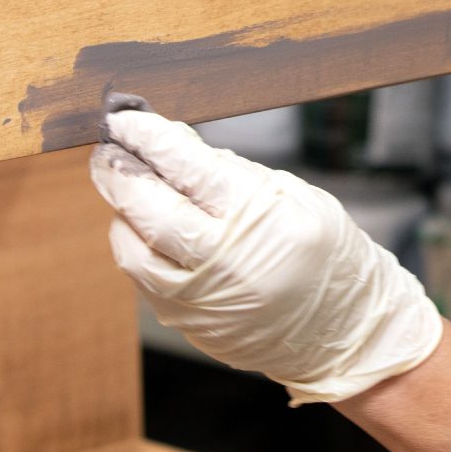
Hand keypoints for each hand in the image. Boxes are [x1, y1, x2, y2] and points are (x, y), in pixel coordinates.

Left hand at [88, 96, 442, 404]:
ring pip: (132, 250)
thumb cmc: (327, 254)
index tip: (125, 120)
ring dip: (121, 213)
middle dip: (119, 173)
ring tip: (125, 188)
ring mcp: (201, 300)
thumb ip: (234, 171)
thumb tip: (176, 146)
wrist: (342, 331)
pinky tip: (145, 228)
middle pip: (148, 210)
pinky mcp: (188, 324)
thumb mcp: (297, 195)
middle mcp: (224, 261)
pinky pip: (143, 280)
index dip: (149, 139)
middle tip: (107, 149)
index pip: (186, 167)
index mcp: (258, 217)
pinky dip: (136, 248)